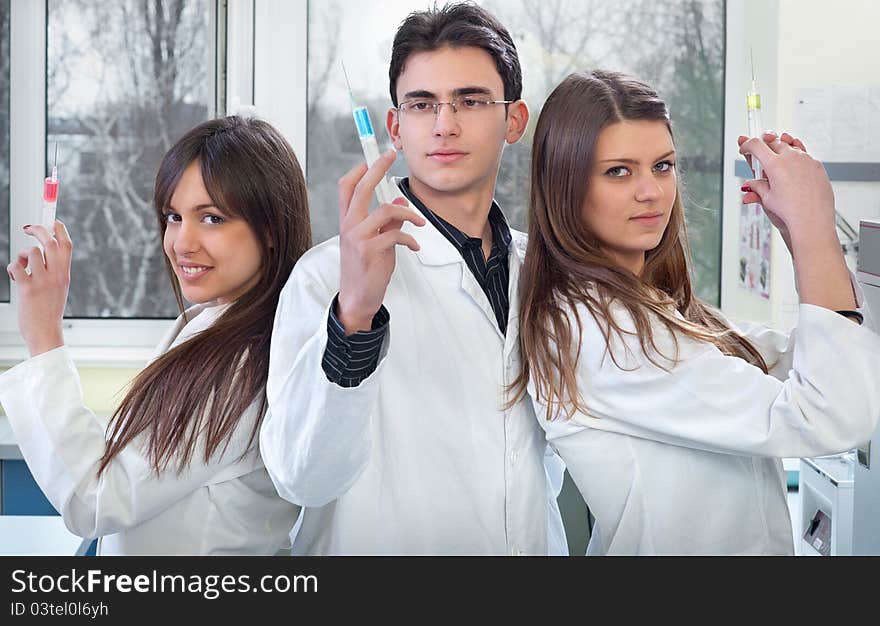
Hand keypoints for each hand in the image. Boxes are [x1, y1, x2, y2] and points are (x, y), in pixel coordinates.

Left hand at [6, 222, 71, 356]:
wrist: (45, 332)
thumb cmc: (49, 311)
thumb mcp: (59, 288)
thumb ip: (54, 270)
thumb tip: (42, 250)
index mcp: (65, 274)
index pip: (66, 244)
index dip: (59, 229)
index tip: (51, 221)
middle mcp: (56, 275)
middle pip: (49, 241)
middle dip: (38, 229)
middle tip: (28, 228)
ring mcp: (42, 281)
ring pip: (31, 251)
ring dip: (22, 254)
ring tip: (21, 266)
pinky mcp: (27, 288)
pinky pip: (16, 266)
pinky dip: (13, 268)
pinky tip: (15, 276)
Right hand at [337, 150, 425, 333]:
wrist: (357, 298)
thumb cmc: (365, 270)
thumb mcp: (373, 242)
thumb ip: (385, 222)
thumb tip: (400, 201)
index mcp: (347, 222)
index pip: (346, 188)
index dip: (358, 171)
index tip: (373, 159)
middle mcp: (349, 226)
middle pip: (361, 188)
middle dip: (377, 168)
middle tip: (391, 155)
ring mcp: (358, 238)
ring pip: (387, 211)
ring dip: (409, 215)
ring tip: (420, 224)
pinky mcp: (370, 251)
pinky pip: (396, 235)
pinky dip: (410, 239)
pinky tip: (414, 247)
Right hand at [737, 131, 805, 252]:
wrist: (813, 219)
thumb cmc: (791, 211)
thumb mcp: (767, 198)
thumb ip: (757, 187)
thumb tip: (749, 185)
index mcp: (775, 164)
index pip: (756, 145)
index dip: (746, 145)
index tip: (744, 148)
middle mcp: (791, 158)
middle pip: (773, 142)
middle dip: (764, 146)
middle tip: (759, 154)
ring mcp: (806, 159)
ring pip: (790, 146)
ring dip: (781, 150)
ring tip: (776, 162)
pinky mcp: (816, 165)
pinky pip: (804, 155)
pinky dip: (795, 158)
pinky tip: (792, 169)